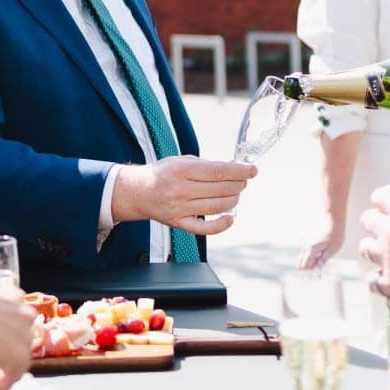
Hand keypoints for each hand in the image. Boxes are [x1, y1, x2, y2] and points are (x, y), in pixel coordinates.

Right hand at [112, 156, 256, 234]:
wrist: (137, 192)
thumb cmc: (161, 174)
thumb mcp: (181, 161)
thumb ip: (205, 165)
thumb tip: (232, 169)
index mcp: (182, 170)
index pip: (218, 171)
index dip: (239, 171)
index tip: (252, 169)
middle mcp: (181, 190)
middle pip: (221, 189)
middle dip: (238, 184)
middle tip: (243, 180)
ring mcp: (180, 208)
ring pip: (217, 206)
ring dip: (233, 200)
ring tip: (235, 194)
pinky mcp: (179, 223)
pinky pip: (204, 228)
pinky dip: (221, 224)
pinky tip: (229, 217)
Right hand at [296, 222, 343, 270]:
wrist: (333, 218)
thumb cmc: (335, 234)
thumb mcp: (332, 249)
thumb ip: (323, 260)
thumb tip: (317, 270)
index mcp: (311, 250)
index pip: (303, 266)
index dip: (310, 272)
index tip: (319, 273)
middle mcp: (306, 247)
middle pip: (300, 263)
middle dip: (308, 268)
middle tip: (320, 268)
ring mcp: (306, 243)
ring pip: (303, 258)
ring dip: (311, 262)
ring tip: (322, 260)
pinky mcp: (308, 241)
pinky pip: (306, 252)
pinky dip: (312, 256)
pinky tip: (322, 252)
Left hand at [355, 186, 389, 315]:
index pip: (380, 196)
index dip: (385, 201)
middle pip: (367, 220)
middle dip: (376, 223)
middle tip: (388, 230)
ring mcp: (388, 259)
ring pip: (365, 248)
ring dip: (375, 250)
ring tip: (387, 256)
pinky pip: (372, 281)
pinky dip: (378, 281)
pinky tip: (388, 281)